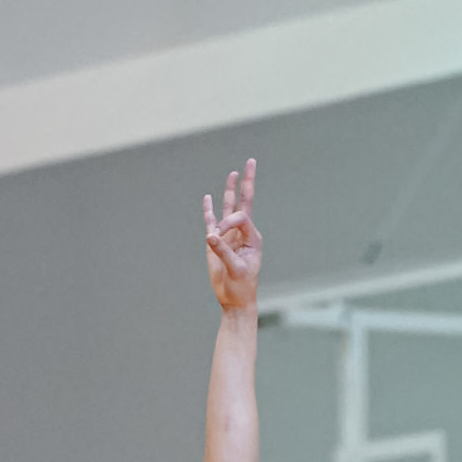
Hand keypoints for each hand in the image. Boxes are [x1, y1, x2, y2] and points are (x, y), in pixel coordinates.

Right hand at [204, 160, 261, 310]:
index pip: (240, 217)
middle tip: (250, 161)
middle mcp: (243, 232)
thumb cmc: (241, 287)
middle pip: (244, 201)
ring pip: (229, 208)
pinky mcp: (216, 242)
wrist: (234, 299)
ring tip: (234, 173)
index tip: (216, 238)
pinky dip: (210, 209)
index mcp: (252, 237)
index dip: (228, 223)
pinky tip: (209, 198)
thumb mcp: (235, 270)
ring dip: (230, 191)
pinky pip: (212, 221)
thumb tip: (210, 235)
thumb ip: (223, 252)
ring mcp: (229, 236)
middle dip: (246, 182)